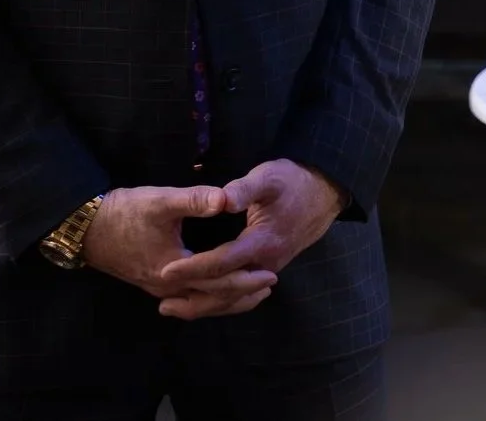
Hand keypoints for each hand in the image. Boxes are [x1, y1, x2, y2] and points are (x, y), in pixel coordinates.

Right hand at [81, 182, 275, 318]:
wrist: (87, 228)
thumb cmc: (124, 213)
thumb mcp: (160, 201)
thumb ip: (195, 200)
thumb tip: (227, 198)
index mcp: (174, 270)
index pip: (218, 282)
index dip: (246, 278)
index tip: (270, 272)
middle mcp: (167, 287)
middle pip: (211, 299)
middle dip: (242, 293)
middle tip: (270, 284)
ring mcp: (158, 289)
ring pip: (199, 303)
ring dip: (227, 299)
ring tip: (252, 292)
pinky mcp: (153, 283)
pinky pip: (188, 299)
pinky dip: (209, 298)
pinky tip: (217, 290)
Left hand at [153, 160, 345, 318]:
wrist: (323, 193)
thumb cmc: (292, 182)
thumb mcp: (267, 177)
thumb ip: (242, 190)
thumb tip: (219, 200)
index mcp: (262, 241)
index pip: (221, 262)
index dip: (193, 268)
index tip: (165, 270)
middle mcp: (266, 263)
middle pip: (226, 291)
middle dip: (194, 299)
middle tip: (161, 304)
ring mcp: (269, 269)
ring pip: (234, 298)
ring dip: (205, 306)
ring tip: (174, 308)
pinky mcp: (268, 269)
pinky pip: (242, 294)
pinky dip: (221, 302)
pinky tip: (204, 301)